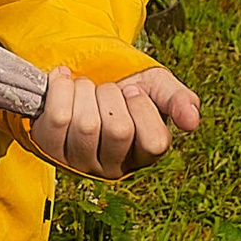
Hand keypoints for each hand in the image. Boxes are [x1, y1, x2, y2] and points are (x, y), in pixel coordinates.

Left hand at [26, 62, 201, 175]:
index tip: (133, 91)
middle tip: (107, 89)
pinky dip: (62, 87)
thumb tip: (192, 121)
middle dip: (112, 95)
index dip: (142, 107)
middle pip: (118, 130)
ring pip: (86, 125)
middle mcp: (111, 167)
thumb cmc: (124, 85)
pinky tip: (64, 80)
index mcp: (142, 155)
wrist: (82, 73)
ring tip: (87, 88)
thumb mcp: (156, 87)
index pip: (154, 143)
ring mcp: (77, 161)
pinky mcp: (48, 147)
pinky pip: (58, 118)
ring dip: (87, 90)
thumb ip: (178, 100)